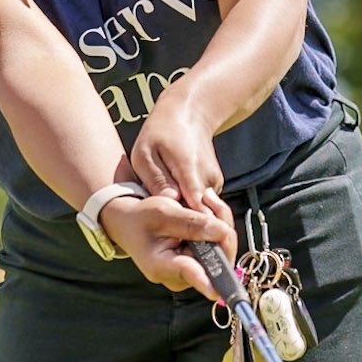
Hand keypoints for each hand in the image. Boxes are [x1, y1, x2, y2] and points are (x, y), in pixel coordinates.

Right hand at [100, 192, 236, 300]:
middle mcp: (180, 278)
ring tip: (204, 201)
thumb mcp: (162, 213)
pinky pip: (221, 248)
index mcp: (161, 266)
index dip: (206, 281)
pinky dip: (219, 228)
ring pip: (223, 251)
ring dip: (221, 223)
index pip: (189, 274)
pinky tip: (206, 212)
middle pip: (217, 258)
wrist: (132, 224)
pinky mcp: (200, 266)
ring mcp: (192, 274)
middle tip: (207, 200)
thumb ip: (191, 222)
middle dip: (220, 227)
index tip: (216, 293)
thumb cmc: (142, 219)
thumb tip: (223, 232)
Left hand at [129, 81, 231, 230]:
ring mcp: (214, 185)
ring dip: (185, 220)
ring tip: (167, 223)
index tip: (182, 247)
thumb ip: (157, 179)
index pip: (196, 210)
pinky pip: (202, 207)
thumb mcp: (146, 154)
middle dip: (185, 231)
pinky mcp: (214, 187)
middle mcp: (208, 181)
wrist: (188, 115)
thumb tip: (170, 201)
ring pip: (201, 213)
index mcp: (190, 171)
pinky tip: (175, 208)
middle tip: (168, 244)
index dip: (190, 231)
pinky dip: (189, 211)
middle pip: (200, 217)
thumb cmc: (161, 133)